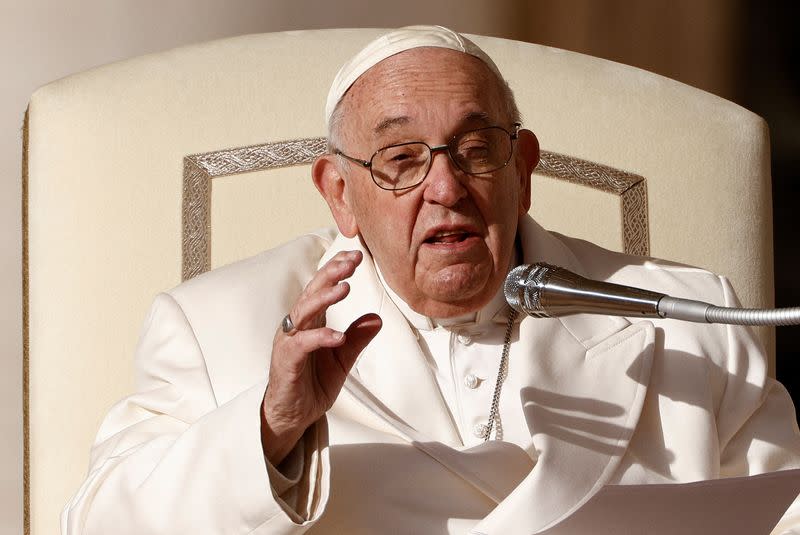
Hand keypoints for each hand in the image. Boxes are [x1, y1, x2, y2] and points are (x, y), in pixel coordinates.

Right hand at [261, 250, 381, 463]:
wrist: (293, 416)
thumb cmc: (313, 383)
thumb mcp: (343, 359)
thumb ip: (358, 339)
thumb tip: (377, 319)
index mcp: (310, 321)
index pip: (322, 287)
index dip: (337, 270)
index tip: (357, 255)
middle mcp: (297, 326)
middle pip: (312, 291)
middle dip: (331, 274)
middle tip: (352, 261)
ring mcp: (289, 342)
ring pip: (304, 312)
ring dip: (324, 298)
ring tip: (345, 288)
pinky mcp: (286, 361)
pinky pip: (302, 344)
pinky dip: (320, 337)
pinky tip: (339, 335)